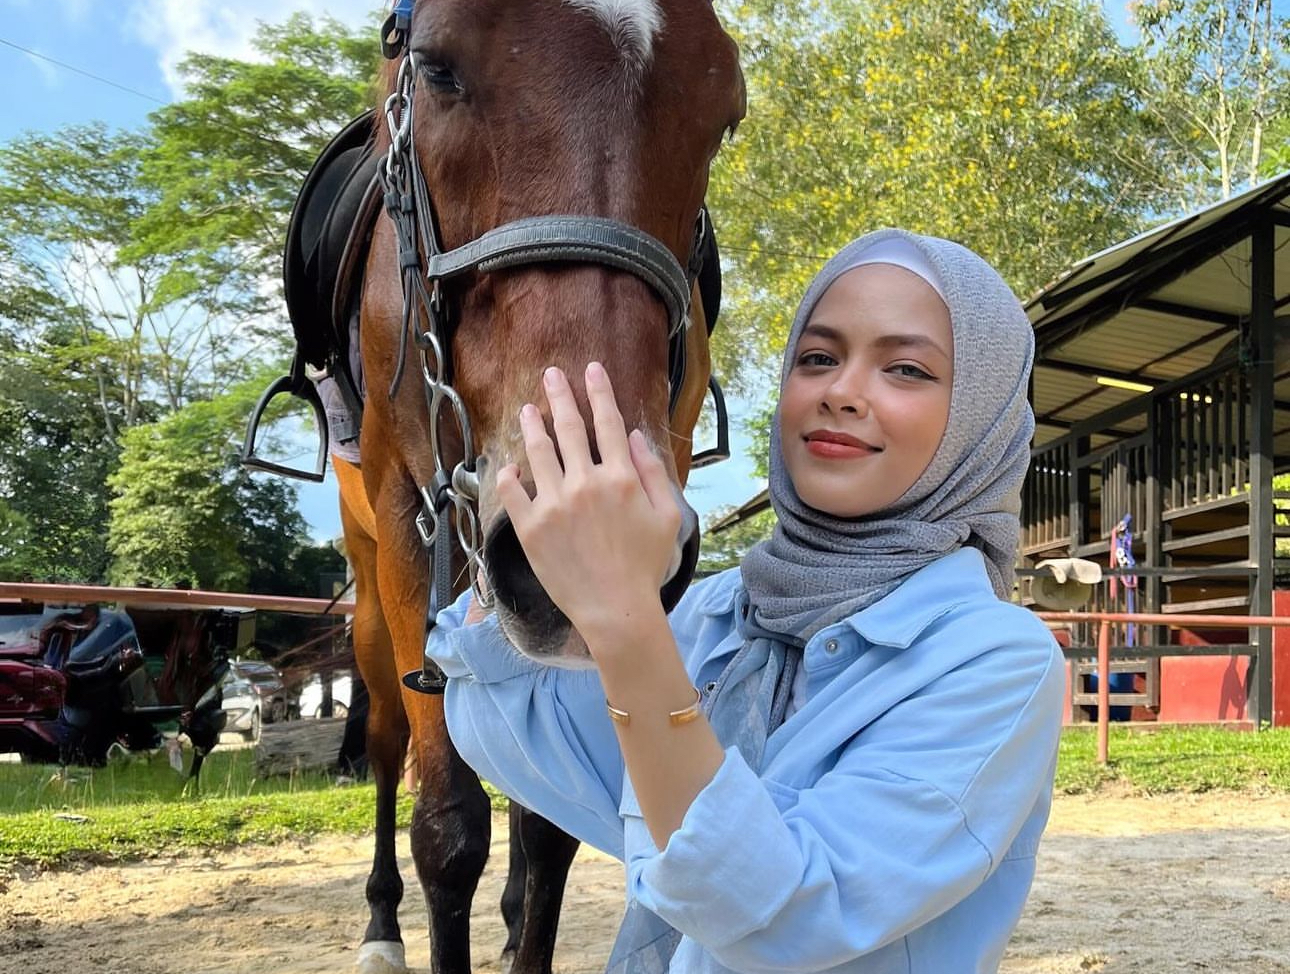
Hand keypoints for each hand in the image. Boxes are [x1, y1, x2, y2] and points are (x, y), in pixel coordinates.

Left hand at [495, 363, 681, 646]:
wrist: (615, 609)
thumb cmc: (646, 566)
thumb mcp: (667, 517)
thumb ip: (652, 472)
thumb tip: (635, 436)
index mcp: (620, 478)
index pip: (608, 423)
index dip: (599, 392)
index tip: (591, 370)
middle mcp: (585, 483)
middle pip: (569, 428)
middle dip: (561, 395)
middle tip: (552, 375)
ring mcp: (554, 504)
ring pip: (538, 452)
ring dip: (532, 426)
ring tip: (528, 409)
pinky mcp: (531, 528)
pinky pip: (512, 493)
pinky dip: (509, 476)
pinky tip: (510, 467)